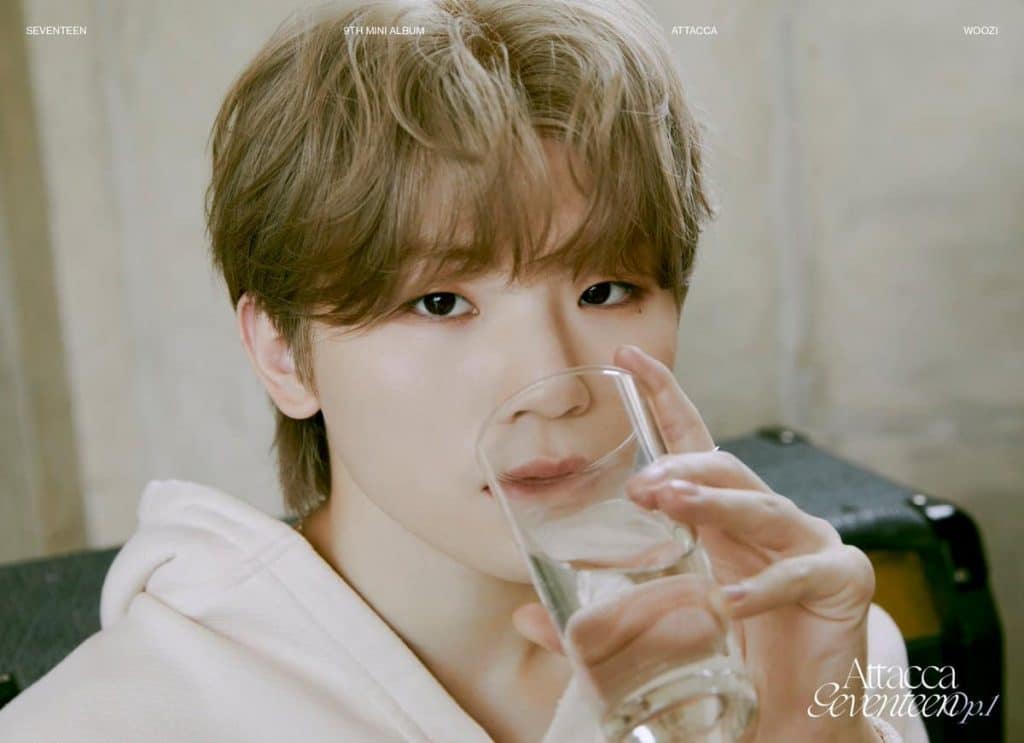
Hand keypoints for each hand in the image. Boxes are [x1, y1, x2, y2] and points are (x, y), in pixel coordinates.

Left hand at [513, 345, 879, 741]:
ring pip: (760, 505)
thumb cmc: (731, 661)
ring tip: (668, 505)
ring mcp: (806, 544)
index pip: (691, 444)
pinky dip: (764, 585)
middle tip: (637, 484)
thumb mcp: (660, 634)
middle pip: (724, 466)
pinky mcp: (840, 581)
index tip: (626, 357)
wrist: (798, 721)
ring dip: (712, 502)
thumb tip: (524, 616)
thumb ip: (599, 622)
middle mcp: (763, 521)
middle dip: (681, 465)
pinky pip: (800, 573)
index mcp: (719, 520)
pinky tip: (729, 601)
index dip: (663, 397)